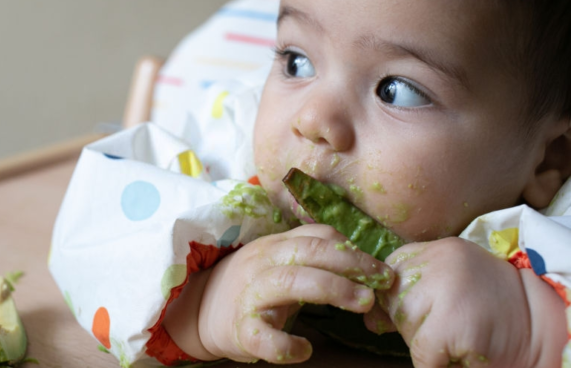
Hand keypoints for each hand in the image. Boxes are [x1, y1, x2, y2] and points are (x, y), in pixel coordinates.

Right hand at [197, 224, 394, 363]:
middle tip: (383, 282)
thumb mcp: (281, 262)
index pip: (318, 236)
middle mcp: (263, 263)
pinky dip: (285, 345)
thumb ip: (315, 258)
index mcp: (277, 245)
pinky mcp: (241, 329)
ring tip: (363, 303)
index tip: (383, 270)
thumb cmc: (255, 286)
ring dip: (332, 289)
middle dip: (351, 264)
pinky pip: (263, 336)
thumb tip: (367, 263)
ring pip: (291, 283)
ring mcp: (250, 295)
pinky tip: (305, 349)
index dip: (354, 250)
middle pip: (309, 252)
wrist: (202, 310)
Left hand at [366, 237, 566, 367]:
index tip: (417, 309)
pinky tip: (458, 355)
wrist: (547, 327)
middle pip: (394, 299)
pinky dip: (433, 362)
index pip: (391, 270)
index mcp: (440, 249)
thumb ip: (406, 296)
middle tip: (449, 326)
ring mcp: (447, 291)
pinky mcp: (453, 324)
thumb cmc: (493, 310)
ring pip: (405, 325)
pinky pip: (422, 352)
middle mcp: (440, 263)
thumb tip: (369, 317)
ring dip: (424, 341)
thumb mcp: (449, 290)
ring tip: (458, 337)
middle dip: (412, 321)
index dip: (397, 296)